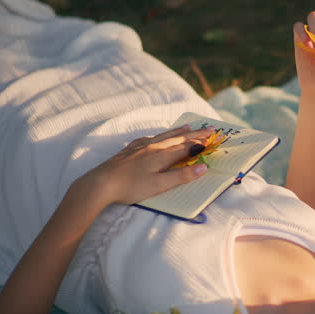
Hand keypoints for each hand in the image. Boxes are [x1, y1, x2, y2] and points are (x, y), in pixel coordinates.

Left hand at [75, 126, 213, 205]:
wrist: (100, 183)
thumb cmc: (131, 187)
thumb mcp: (159, 185)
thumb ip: (181, 176)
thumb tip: (203, 167)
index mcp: (162, 155)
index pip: (186, 147)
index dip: (200, 142)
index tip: (213, 137)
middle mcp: (153, 147)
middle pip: (177, 138)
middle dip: (194, 133)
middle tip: (208, 128)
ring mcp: (140, 147)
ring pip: (164, 136)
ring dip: (178, 132)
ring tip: (188, 126)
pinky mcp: (129, 150)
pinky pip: (150, 138)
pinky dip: (160, 136)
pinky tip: (156, 137)